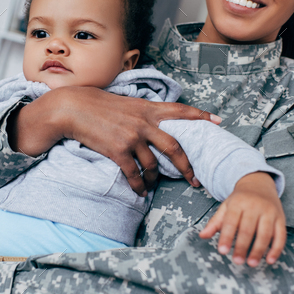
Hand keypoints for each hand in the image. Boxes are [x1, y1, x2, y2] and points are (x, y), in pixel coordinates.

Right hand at [8, 86, 220, 196]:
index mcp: (148, 108)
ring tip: (153, 185)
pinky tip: (139, 190)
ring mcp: (132, 137)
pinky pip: (134, 173)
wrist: (74, 108)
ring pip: (154, 165)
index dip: (201, 116)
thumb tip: (158, 123)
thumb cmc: (99, 105)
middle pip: (175, 147)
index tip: (218, 122)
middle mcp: (144, 122)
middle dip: (187, 166)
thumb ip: (144, 112)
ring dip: (155, 179)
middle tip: (195, 179)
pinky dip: (139, 185)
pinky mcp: (118, 150)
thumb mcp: (127, 103)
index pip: (181, 110)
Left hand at [199, 172, 285, 266]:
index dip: (226, 237)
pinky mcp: (281, 218)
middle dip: (242, 247)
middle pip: (248, 229)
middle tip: (237, 261)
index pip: (231, 221)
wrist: (259, 184)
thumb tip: (202, 235)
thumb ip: (215, 222)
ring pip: (265, 233)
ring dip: (258, 250)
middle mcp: (255, 206)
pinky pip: (280, 235)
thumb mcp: (226, 207)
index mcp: (238, 203)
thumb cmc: (240, 199)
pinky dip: (276, 249)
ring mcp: (270, 212)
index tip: (222, 251)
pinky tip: (270, 260)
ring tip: (251, 263)